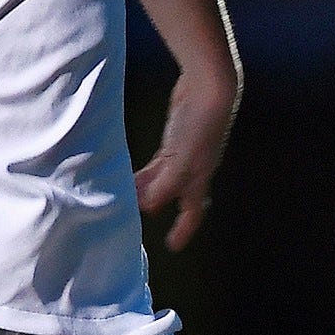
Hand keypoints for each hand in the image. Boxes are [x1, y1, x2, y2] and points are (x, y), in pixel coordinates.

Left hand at [134, 69, 236, 251]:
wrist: (210, 88)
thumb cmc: (200, 125)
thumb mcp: (180, 160)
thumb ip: (164, 185)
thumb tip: (148, 207)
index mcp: (198, 179)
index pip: (192, 213)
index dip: (183, 231)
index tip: (173, 246)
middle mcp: (193, 170)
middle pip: (173, 197)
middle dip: (156, 208)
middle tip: (134, 219)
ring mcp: (184, 154)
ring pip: (163, 180)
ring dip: (145, 189)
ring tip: (125, 197)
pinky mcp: (176, 138)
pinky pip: (159, 163)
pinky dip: (146, 172)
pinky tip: (131, 174)